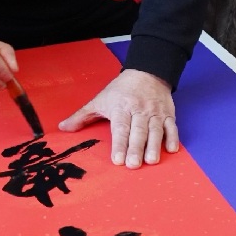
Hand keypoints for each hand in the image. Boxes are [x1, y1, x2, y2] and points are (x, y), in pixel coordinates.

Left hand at [61, 67, 179, 166]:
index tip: (117, 160)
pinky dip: (172, 138)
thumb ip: (82, 116)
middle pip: (138, 131)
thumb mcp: (100, 99)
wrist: (148, 71)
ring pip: (155, 130)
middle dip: (136, 148)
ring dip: (154, 146)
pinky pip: (171, 126)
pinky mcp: (168, 113)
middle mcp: (139, 110)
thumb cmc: (120, 89)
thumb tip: (62, 128)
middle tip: (134, 165)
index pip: (120, 128)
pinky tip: (172, 150)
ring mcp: (155, 112)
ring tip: (151, 161)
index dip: (119, 144)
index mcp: (121, 107)